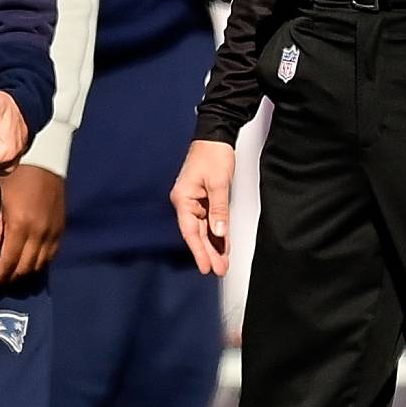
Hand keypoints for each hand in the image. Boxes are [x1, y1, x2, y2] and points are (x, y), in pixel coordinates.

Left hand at [0, 164, 64, 288]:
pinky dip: (41, 262)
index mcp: (21, 225)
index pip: (10, 261)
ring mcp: (53, 232)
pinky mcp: (61, 228)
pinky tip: (31, 263)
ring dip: (27, 273)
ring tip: (15, 275)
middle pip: (26, 267)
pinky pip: (52, 254)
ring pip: (41, 264)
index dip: (1, 276)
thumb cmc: (15, 176)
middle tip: (2, 283)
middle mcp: (39, 233)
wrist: (44, 160)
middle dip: (12, 278)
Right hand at [171, 140, 233, 275]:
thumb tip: (219, 232)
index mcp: (183, 198)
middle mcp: (186, 202)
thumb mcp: (219, 183)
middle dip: (208, 253)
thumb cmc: (212, 155)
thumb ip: (219, 209)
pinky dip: (216, 234)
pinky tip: (223, 246)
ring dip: (213, 246)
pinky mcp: (203, 199)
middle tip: (218, 270)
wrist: (215, 136)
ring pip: (203, 230)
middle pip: (196, 233)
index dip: (198, 251)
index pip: (190, 231)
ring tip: (222, 264)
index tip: (206, 267)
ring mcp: (194, 201)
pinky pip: (209, 221)